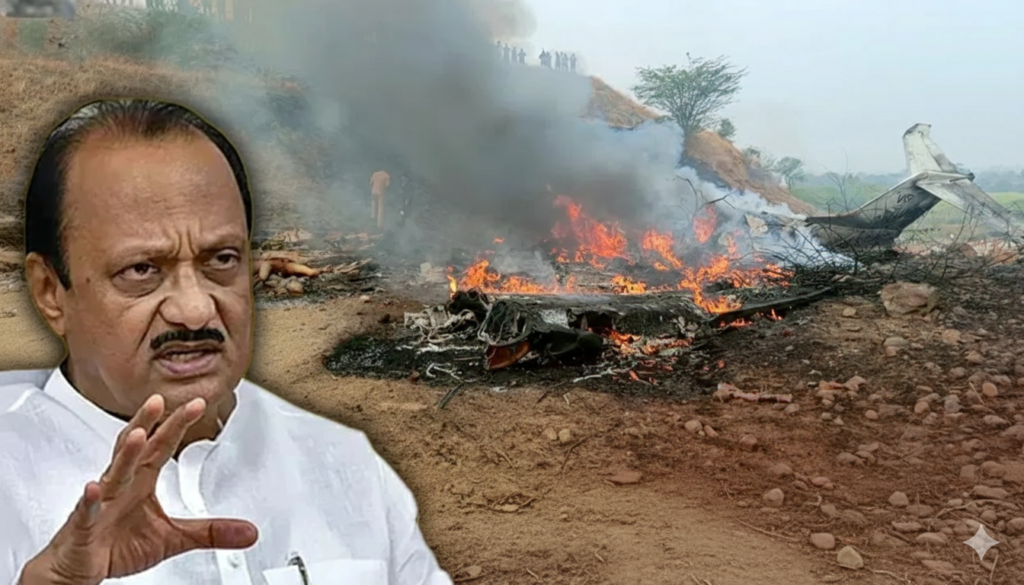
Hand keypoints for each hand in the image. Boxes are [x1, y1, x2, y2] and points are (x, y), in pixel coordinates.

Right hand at [21, 395, 257, 584]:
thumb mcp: (173, 538)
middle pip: (134, 448)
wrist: (80, 568)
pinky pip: (85, 512)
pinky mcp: (82, 527)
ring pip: (113, 474)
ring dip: (125, 455)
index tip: (198, 403)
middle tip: (159, 401)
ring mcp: (99, 504)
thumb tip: (249, 532)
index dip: (177, 424)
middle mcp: (120, 486)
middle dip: (147, 423)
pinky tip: (93, 489)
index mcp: (140, 481)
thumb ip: (210, 531)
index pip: (161, 446)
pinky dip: (89, 501)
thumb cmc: (118, 545)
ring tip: (138, 436)